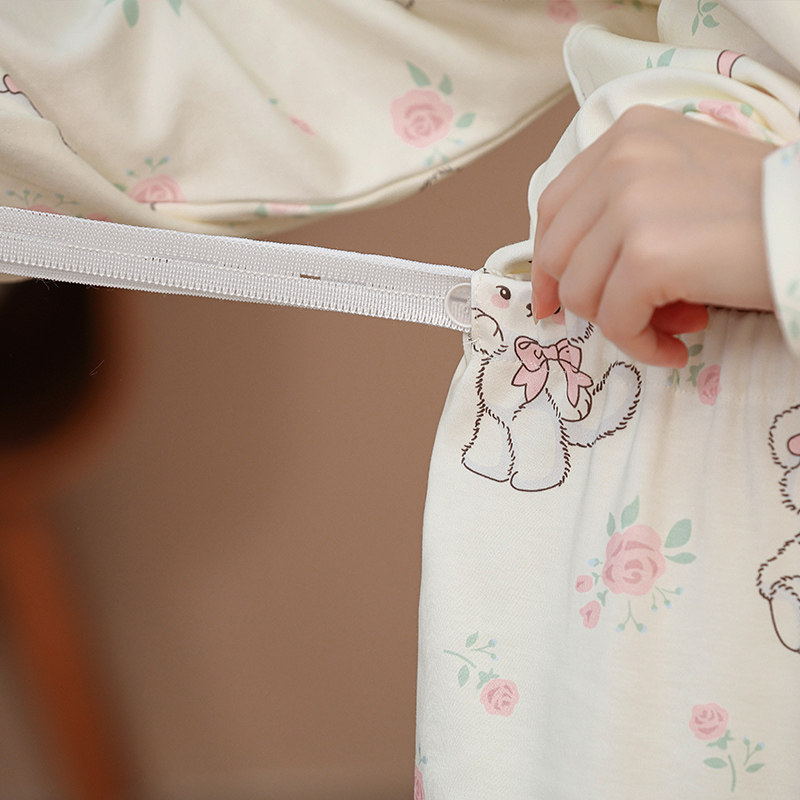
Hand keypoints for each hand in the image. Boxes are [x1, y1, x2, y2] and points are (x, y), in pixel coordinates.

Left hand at [531, 105, 775, 366]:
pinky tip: (674, 348)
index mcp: (626, 136)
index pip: (553, 209)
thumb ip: (623, 206)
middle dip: (587, 301)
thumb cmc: (762, 207)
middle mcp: (621, 160)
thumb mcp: (682, 177)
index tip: (555, 299)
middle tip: (631, 318)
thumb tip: (573, 275)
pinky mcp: (649, 255)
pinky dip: (639, 346)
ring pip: (580, 293)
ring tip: (670, 326)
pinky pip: (615, 322)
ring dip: (620, 324)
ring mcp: (631, 206)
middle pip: (558, 255)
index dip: (547, 262)